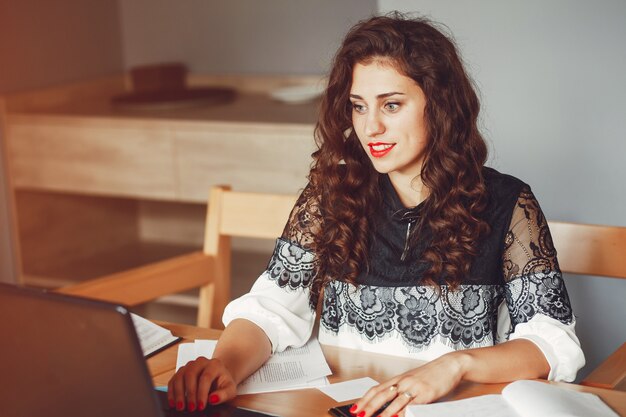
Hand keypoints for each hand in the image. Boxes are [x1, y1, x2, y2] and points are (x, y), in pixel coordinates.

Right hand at [167, 357, 236, 411]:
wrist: (218, 379)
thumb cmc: (223, 385)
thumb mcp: (229, 390)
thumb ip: (223, 395)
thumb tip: (213, 399)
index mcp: (214, 364)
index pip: (206, 377)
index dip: (202, 392)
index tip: (201, 406)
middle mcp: (201, 362)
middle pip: (191, 374)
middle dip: (190, 393)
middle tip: (191, 408)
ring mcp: (189, 366)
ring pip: (180, 376)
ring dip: (179, 393)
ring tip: (181, 407)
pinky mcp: (181, 372)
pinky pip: (173, 380)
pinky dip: (172, 392)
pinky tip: (173, 403)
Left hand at [352, 352, 466, 416]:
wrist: (449, 365)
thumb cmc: (430, 374)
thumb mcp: (412, 380)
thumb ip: (400, 390)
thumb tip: (388, 405)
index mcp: (398, 379)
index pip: (376, 389)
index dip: (365, 399)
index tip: (355, 409)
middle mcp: (403, 382)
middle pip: (381, 395)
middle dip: (369, 407)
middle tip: (359, 416)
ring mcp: (414, 387)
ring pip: (395, 401)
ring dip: (384, 413)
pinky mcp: (426, 393)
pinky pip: (412, 405)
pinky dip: (403, 412)